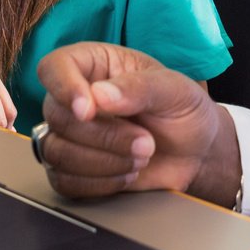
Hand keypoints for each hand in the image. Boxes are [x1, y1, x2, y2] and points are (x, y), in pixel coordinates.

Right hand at [34, 42, 237, 203]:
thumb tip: (99, 95)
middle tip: (146, 142)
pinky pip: (63, 181)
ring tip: (141, 158)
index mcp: (94, 65)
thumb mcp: (174, 89)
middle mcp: (75, 98)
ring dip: (102, 162)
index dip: (64, 87)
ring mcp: (71, 136)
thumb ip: (139, 87)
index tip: (89, 109)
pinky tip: (126, 176)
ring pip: (55, 151)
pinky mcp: (73, 170)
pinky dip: (97, 184)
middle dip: (104, 136)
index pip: (54, 67)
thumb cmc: (183, 110)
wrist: (196, 153)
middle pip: (57, 116)